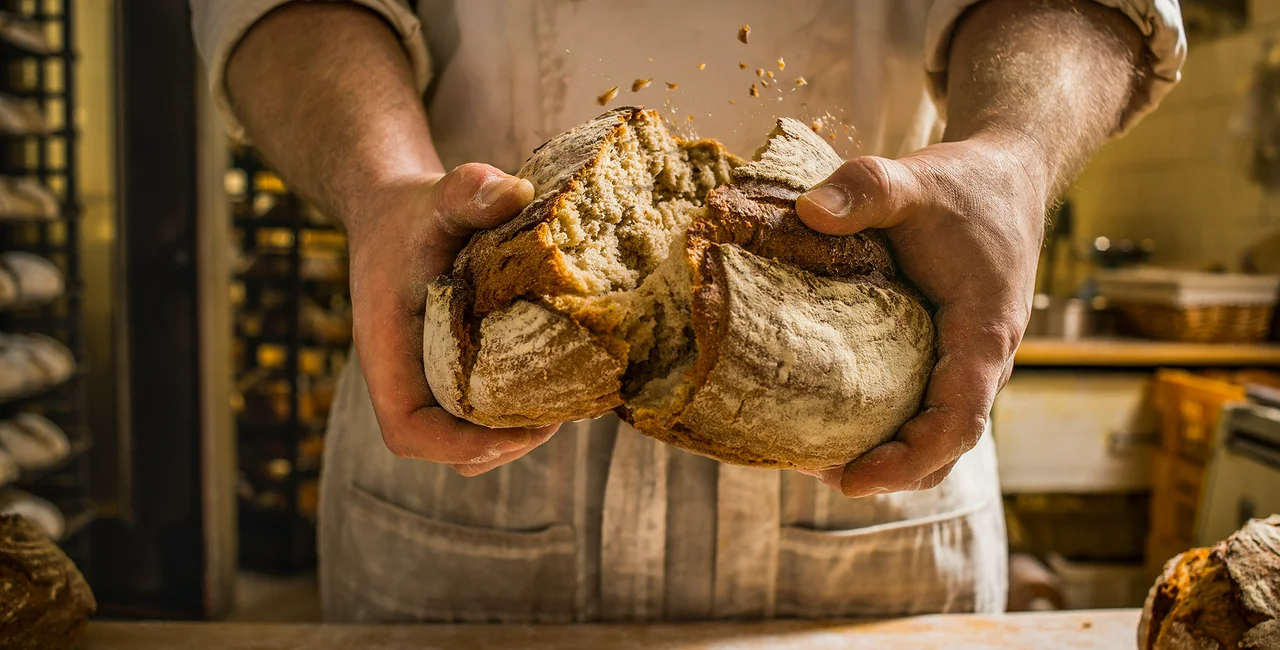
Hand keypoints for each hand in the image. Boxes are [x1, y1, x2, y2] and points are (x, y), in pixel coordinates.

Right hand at [346, 163, 557, 475]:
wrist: (396, 213)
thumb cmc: (414, 211)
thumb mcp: (438, 196)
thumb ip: (467, 191)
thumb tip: (515, 191)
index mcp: (389, 352)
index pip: (407, 430)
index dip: (458, 445)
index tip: (519, 428)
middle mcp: (407, 378)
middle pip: (445, 449)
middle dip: (503, 445)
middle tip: (559, 415)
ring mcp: (431, 380)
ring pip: (467, 439)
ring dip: (514, 435)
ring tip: (565, 406)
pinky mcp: (457, 373)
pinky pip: (483, 412)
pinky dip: (518, 410)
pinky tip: (561, 381)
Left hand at [795, 133, 1047, 495]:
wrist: (1009, 173)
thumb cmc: (967, 184)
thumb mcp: (916, 178)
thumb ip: (868, 187)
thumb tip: (807, 209)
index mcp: (984, 333)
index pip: (956, 422)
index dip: (908, 460)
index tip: (853, 480)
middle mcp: (984, 360)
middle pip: (945, 446)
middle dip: (889, 470)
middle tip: (817, 474)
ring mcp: (969, 361)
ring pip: (937, 431)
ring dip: (889, 453)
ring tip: (819, 460)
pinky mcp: (950, 351)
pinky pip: (927, 404)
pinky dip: (890, 423)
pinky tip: (835, 414)